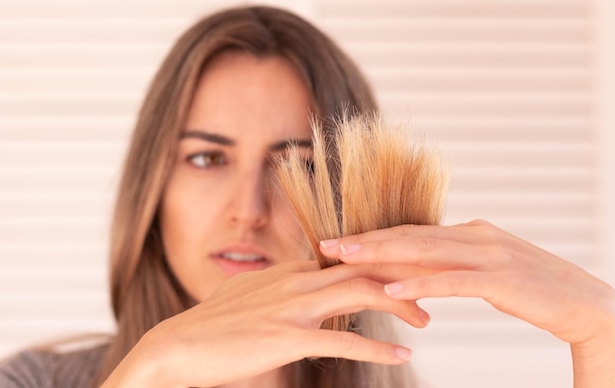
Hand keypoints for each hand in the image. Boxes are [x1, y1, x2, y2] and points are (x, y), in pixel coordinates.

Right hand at [101, 261, 428, 387]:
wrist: (178, 347)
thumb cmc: (216, 325)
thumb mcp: (254, 295)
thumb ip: (284, 287)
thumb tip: (305, 285)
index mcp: (291, 271)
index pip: (349, 258)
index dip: (385, 261)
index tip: (413, 267)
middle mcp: (296, 281)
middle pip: (363, 267)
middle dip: (403, 274)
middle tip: (437, 284)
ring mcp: (292, 307)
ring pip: (358, 293)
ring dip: (398, 305)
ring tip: (426, 319)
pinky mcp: (286, 337)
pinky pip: (341, 340)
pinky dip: (375, 347)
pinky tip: (400, 356)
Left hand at [319, 220, 614, 345]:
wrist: (584, 301)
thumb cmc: (532, 287)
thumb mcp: (488, 268)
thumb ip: (456, 261)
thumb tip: (419, 266)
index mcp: (470, 231)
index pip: (413, 231)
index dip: (375, 235)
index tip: (342, 240)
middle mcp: (474, 235)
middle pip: (410, 236)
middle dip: (366, 241)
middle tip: (328, 245)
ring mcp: (487, 255)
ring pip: (424, 253)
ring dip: (381, 255)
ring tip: (346, 259)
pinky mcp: (500, 281)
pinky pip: (452, 282)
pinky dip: (420, 285)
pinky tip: (392, 291)